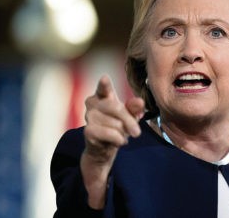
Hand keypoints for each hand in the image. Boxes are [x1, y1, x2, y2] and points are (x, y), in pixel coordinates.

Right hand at [80, 74, 144, 207]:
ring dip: (123, 133)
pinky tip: (117, 141)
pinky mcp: (88, 131)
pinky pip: (111, 134)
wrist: (104, 149)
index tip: (105, 78)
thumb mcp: (129, 116)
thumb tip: (140, 102)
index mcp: (102, 95)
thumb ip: (134, 108)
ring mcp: (88, 116)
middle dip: (130, 121)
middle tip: (137, 132)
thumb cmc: (117, 126)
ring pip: (116, 124)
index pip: (103, 88)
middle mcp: (92, 103)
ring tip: (119, 135)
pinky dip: (119, 140)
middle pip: (117, 109)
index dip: (104, 84)